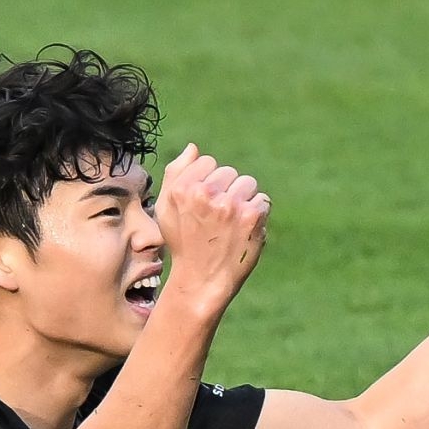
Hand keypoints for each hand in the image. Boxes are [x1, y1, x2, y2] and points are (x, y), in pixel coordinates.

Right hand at [155, 143, 270, 311]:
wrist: (202, 280)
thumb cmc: (183, 243)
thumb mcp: (166, 208)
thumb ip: (176, 174)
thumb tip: (193, 147)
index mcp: (183, 188)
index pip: (207, 162)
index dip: (208, 183)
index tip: (203, 206)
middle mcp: (206, 193)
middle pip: (229, 172)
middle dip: (226, 191)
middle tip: (217, 220)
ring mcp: (230, 204)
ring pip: (248, 184)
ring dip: (244, 200)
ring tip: (231, 224)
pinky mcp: (251, 216)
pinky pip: (262, 201)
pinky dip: (257, 215)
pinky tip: (244, 231)